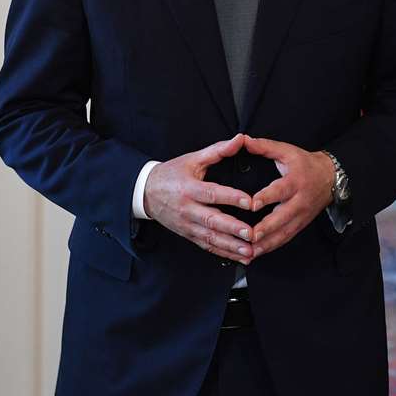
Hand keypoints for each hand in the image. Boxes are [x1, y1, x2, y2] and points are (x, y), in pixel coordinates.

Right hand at [143, 135, 254, 263]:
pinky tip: (240, 256)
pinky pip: (207, 246)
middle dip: (232, 229)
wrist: (145, 192)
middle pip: (211, 221)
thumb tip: (240, 139)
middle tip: (251, 233)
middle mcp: (187, 209)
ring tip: (250, 250)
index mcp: (189, 188)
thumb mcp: (192, 159)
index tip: (249, 202)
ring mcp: (187, 225)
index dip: (230, 198)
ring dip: (231, 246)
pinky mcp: (188, 235)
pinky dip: (224, 253)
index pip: (212, 194)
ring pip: (210, 238)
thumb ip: (218, 150)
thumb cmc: (171, 174)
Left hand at [244, 136, 335, 258]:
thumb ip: (265, 147)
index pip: (280, 191)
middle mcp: (300, 201)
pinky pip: (285, 239)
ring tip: (249, 252)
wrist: (329, 178)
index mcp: (295, 181)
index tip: (252, 204)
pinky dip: (271, 247)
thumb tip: (245, 140)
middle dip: (266, 228)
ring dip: (266, 244)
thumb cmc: (305, 164)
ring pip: (284, 233)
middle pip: (283, 218)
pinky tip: (256, 253)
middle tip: (249, 236)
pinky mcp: (300, 225)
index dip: (267, 197)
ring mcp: (301, 216)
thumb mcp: (287, 151)